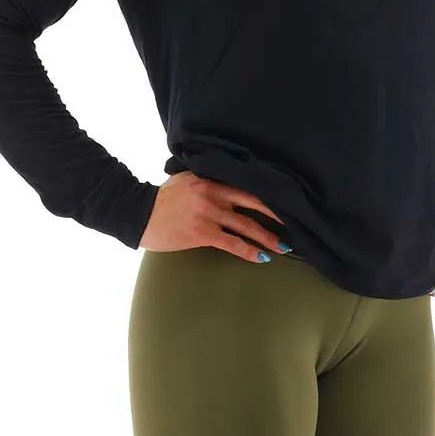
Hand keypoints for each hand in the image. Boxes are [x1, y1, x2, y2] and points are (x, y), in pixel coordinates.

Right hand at [139, 171, 291, 262]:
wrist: (140, 214)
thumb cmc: (163, 197)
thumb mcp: (186, 178)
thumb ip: (207, 178)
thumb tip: (227, 181)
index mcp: (211, 178)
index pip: (246, 184)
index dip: (267, 194)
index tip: (284, 201)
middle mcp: (213, 193)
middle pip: (253, 203)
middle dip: (276, 215)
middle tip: (294, 223)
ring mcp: (208, 213)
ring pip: (246, 226)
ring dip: (267, 237)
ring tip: (283, 246)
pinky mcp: (202, 233)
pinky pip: (232, 243)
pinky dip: (249, 251)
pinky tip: (261, 257)